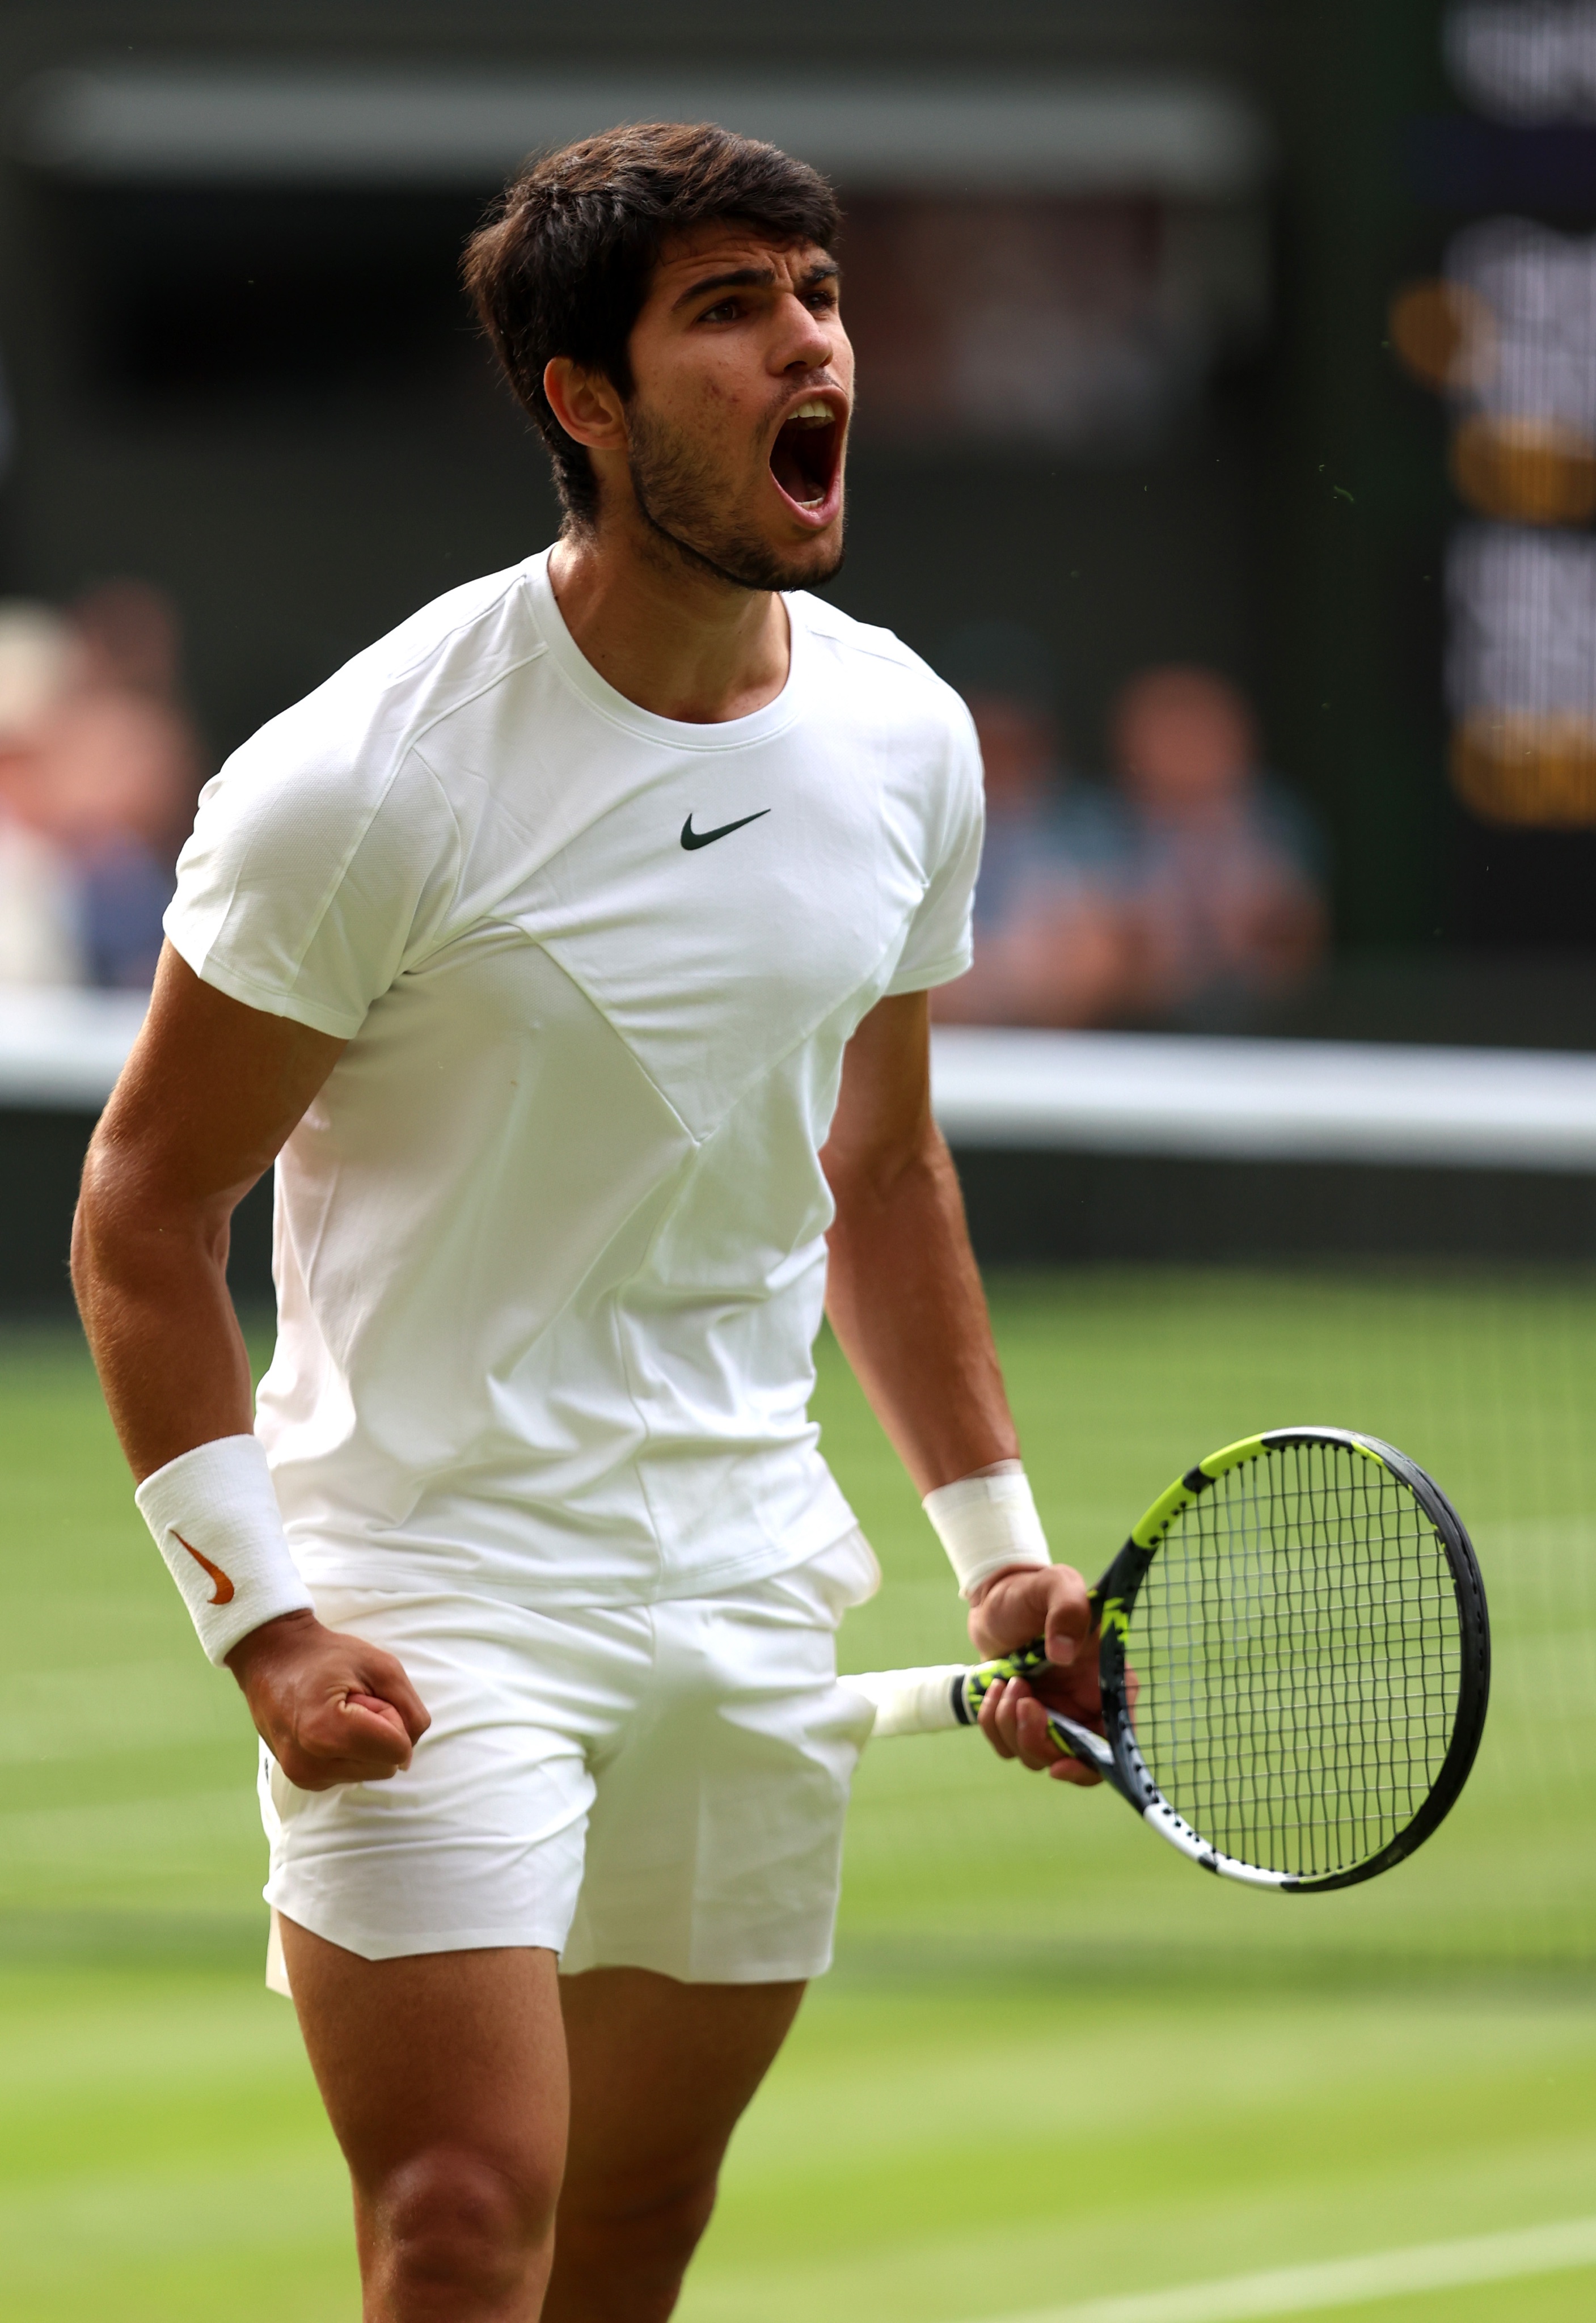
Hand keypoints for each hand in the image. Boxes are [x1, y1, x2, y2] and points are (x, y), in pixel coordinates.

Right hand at [225, 1609, 430, 1790]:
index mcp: (326, 1733)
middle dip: (381, 1733)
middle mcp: (310, 1765)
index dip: (392, 1717)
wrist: (273, 1657)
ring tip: (338, 1713)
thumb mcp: (382, 1666)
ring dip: (366, 1743)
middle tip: (353, 1702)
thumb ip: (411, 1711)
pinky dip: (351, 1752)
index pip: (398, 1749)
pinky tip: (329, 1727)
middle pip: (387, 1766)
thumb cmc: (327, 1656)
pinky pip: (352, 1773)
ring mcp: (304, 1776)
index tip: (365, 1695)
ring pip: (372, 1772)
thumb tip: (408, 1754)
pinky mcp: (304, 1780)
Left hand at [968, 1562, 1102, 1786]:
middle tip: (1023, 1699)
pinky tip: (993, 1689)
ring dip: (1011, 1726)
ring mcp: (1051, 1716)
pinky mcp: (1019, 1718)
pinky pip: (1005, 1743)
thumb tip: (1062, 1654)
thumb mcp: (1056, 1585)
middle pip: (1069, 1760)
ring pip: (1034, 1755)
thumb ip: (1068, 1609)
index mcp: (1107, 1686)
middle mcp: (1083, 1708)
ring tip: (1007, 1682)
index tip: (1060, 1764)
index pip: (1113, 1745)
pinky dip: (993, 1723)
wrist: (994, 1598)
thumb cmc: (1034, 1591)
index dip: (1089, 1766)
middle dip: (1038, 1740)